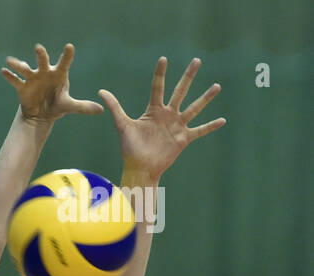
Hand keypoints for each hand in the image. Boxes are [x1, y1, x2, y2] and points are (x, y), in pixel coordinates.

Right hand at [2, 43, 102, 123]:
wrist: (41, 114)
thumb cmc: (57, 105)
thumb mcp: (69, 105)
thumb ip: (83, 107)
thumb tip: (101, 110)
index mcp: (59, 74)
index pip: (64, 62)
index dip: (67, 55)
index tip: (69, 46)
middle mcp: (45, 73)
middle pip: (43, 61)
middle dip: (41, 55)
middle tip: (38, 48)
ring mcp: (33, 78)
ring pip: (25, 69)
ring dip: (18, 64)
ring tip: (10, 60)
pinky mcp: (22, 87)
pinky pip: (15, 80)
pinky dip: (9, 76)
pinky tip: (3, 71)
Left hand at [98, 57, 224, 183]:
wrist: (139, 168)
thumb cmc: (129, 148)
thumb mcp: (122, 126)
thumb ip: (115, 108)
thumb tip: (101, 91)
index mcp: (153, 110)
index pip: (158, 87)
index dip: (160, 73)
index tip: (163, 58)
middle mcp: (167, 115)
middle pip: (180, 91)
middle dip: (188, 76)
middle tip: (197, 60)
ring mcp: (177, 126)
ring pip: (194, 108)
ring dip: (206, 98)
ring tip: (217, 86)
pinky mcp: (183, 139)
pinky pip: (200, 130)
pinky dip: (211, 126)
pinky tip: (223, 120)